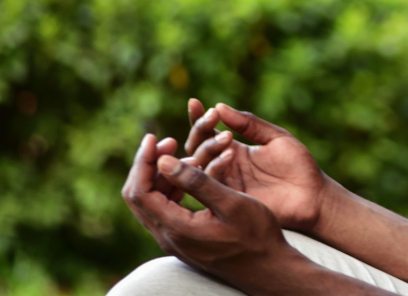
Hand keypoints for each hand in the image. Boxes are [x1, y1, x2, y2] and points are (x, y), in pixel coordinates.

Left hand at [122, 133, 293, 285]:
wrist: (269, 269)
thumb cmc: (257, 236)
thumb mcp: (231, 204)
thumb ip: (197, 182)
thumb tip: (164, 161)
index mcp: (177, 228)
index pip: (140, 192)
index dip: (143, 161)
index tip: (155, 137)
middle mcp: (169, 237)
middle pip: (138, 196)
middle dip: (149, 165)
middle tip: (169, 141)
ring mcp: (175, 241)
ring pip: (151, 202)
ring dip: (162, 176)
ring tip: (188, 156)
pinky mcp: (184, 239)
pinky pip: (165, 209)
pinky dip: (172, 188)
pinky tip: (192, 174)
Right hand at [181, 99, 330, 230]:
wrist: (313, 195)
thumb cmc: (298, 165)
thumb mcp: (274, 137)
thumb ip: (248, 124)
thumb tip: (220, 106)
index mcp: (233, 150)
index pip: (207, 133)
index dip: (198, 118)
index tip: (194, 102)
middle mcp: (225, 167)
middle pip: (197, 148)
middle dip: (201, 130)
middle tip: (212, 117)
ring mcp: (226, 184)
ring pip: (201, 165)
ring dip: (208, 148)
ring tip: (226, 136)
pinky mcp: (230, 200)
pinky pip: (213, 184)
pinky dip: (216, 167)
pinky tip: (229, 153)